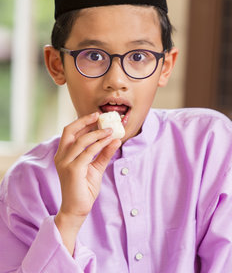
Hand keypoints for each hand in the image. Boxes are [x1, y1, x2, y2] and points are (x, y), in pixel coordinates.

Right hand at [54, 112, 120, 253]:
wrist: (77, 210)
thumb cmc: (84, 188)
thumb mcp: (96, 167)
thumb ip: (104, 153)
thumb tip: (115, 139)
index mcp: (63, 154)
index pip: (70, 132)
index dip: (83, 122)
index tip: (97, 116)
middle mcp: (61, 156)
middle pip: (70, 131)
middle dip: (85, 121)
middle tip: (99, 116)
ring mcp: (65, 163)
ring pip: (81, 140)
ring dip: (97, 133)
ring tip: (110, 130)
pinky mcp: (73, 170)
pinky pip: (88, 152)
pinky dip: (100, 144)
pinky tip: (109, 141)